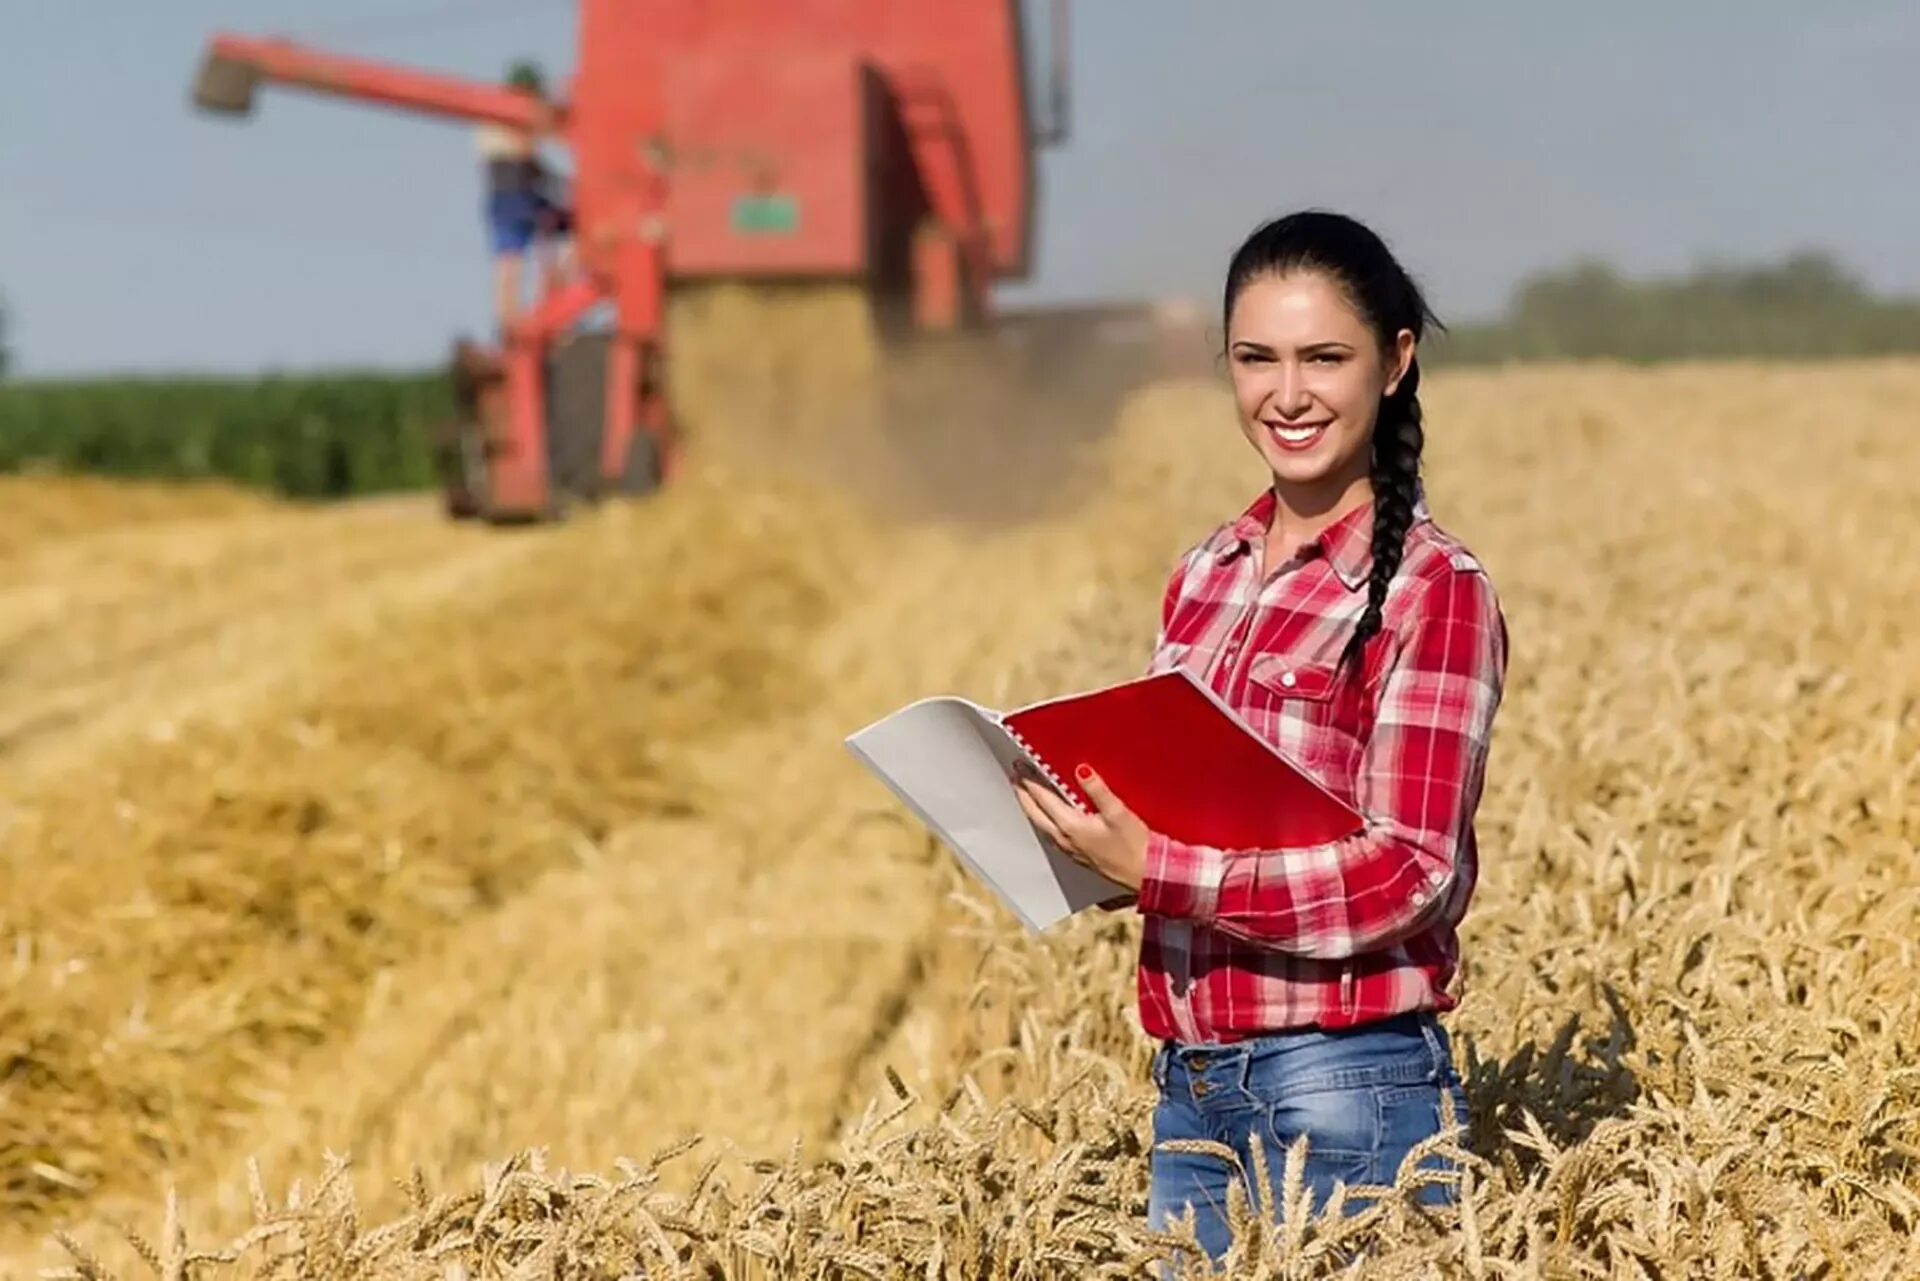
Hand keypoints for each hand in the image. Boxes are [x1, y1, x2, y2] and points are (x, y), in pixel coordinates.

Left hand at [1012, 764, 1149, 892]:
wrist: (1145, 874)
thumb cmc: (1135, 845)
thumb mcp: (1117, 813)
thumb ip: (1097, 790)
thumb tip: (1081, 769)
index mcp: (1071, 826)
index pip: (1043, 799)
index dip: (1029, 781)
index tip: (1019, 766)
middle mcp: (1064, 839)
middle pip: (1035, 813)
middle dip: (1023, 794)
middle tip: (1015, 778)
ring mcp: (1069, 850)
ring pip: (1041, 825)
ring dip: (1031, 809)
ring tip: (1027, 795)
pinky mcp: (1077, 856)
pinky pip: (1051, 835)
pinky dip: (1044, 821)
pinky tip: (1049, 819)